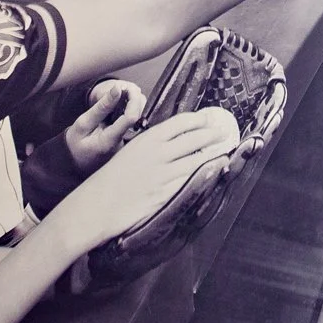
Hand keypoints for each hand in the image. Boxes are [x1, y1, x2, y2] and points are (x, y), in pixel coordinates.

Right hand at [47, 108, 240, 254]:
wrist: (98, 204)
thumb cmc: (111, 178)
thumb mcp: (130, 151)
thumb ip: (151, 146)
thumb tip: (172, 141)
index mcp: (148, 139)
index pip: (180, 123)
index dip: (199, 119)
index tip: (210, 117)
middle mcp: (159, 153)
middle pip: (194, 140)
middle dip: (212, 134)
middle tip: (224, 132)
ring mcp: (164, 174)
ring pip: (197, 160)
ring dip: (214, 154)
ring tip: (225, 149)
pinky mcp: (167, 194)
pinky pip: (191, 181)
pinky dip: (205, 174)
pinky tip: (214, 171)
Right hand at [62, 80, 146, 173]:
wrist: (75, 161)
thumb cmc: (76, 143)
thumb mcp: (83, 123)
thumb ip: (101, 107)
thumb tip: (117, 89)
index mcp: (110, 142)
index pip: (131, 118)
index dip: (133, 100)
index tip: (128, 88)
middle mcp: (122, 145)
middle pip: (139, 118)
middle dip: (136, 100)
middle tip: (126, 88)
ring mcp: (125, 145)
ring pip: (139, 120)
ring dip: (134, 104)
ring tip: (123, 95)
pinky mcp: (126, 142)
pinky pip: (134, 124)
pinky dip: (130, 111)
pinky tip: (122, 106)